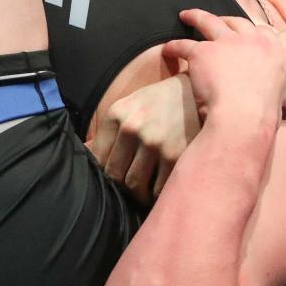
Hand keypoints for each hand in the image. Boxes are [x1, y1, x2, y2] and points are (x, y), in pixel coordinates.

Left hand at [87, 75, 199, 205]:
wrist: (201, 92)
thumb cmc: (163, 101)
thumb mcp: (133, 105)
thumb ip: (110, 130)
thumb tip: (84, 153)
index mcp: (117, 114)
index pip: (99, 159)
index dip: (108, 171)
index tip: (119, 174)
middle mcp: (132, 127)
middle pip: (115, 175)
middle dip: (123, 185)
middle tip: (135, 185)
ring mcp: (154, 142)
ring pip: (135, 186)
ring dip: (141, 193)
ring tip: (149, 188)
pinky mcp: (175, 156)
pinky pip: (159, 189)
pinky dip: (160, 193)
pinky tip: (165, 183)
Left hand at [166, 9, 285, 125]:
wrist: (244, 119)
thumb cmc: (260, 117)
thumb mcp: (275, 94)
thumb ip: (266, 82)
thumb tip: (258, 90)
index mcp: (275, 51)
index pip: (263, 31)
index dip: (250, 31)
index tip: (243, 32)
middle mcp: (253, 41)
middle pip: (236, 22)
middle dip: (224, 20)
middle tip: (214, 21)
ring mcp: (227, 43)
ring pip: (209, 21)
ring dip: (196, 17)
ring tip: (186, 16)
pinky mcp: (203, 52)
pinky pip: (184, 45)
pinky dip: (174, 47)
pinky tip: (168, 50)